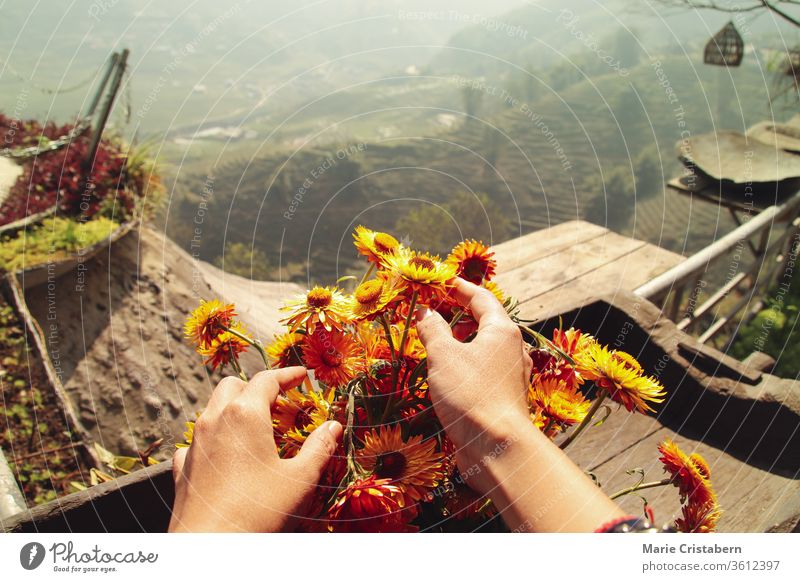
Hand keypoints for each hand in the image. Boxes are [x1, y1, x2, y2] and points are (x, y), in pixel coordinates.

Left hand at [169, 367, 342, 531]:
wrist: (208, 548)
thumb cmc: (257, 510)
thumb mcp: (299, 479)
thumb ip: (319, 448)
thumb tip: (333, 426)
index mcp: (245, 414)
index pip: (267, 379)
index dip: (287, 374)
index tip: (303, 375)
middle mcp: (214, 420)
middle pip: (233, 386)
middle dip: (256, 387)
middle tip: (279, 402)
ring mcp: (194, 443)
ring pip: (212, 409)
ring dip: (234, 409)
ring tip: (256, 428)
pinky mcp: (182, 467)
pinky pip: (196, 441)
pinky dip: (213, 439)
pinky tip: (224, 456)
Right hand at [416, 278, 531, 492]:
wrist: (498, 447)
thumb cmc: (471, 394)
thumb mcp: (444, 356)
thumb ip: (432, 330)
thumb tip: (425, 311)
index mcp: (503, 330)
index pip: (482, 297)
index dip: (459, 287)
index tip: (441, 281)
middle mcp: (513, 349)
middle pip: (486, 322)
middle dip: (459, 314)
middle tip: (434, 310)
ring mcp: (511, 375)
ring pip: (485, 348)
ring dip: (461, 341)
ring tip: (436, 341)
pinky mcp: (504, 397)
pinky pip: (484, 370)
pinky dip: (465, 363)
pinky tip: (448, 373)